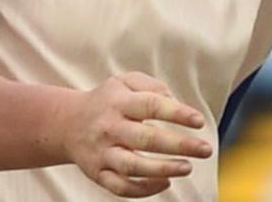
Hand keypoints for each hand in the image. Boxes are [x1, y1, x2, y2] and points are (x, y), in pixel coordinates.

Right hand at [62, 72, 213, 197]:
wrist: (66, 123)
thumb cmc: (107, 100)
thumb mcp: (125, 81)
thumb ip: (151, 86)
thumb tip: (175, 101)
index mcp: (119, 102)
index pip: (151, 105)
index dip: (177, 113)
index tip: (199, 121)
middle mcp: (109, 128)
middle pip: (145, 139)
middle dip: (179, 145)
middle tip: (205, 149)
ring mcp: (102, 153)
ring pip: (132, 167)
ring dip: (163, 169)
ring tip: (188, 167)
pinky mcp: (97, 173)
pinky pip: (120, 187)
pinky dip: (144, 189)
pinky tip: (165, 182)